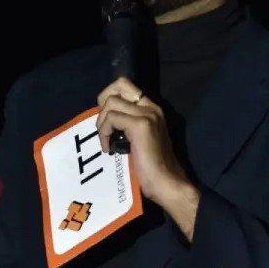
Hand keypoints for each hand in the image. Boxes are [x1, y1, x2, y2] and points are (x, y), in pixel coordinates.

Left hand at [96, 76, 189, 202]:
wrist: (166, 182)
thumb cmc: (150, 167)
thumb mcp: (137, 139)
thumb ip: (126, 124)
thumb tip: (104, 117)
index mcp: (151, 109)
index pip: (125, 85)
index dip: (109, 98)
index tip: (107, 122)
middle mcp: (151, 107)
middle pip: (118, 85)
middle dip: (103, 104)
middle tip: (104, 127)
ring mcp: (147, 114)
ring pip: (111, 102)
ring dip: (102, 122)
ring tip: (107, 141)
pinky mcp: (141, 125)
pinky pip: (111, 118)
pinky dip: (104, 133)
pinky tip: (109, 149)